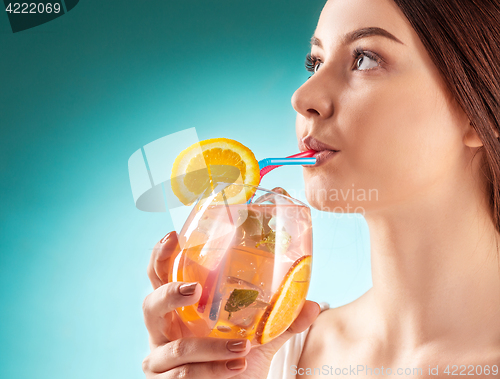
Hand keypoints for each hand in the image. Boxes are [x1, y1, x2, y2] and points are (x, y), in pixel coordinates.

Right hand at [142, 231, 320, 377]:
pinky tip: (237, 367)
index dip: (160, 256)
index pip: (161, 277)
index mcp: (180, 309)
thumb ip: (281, 321)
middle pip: (151, 304)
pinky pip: (185, 375)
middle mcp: (164, 330)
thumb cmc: (235, 361)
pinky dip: (214, 371)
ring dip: (210, 347)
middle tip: (195, 289)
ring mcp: (161, 359)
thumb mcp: (259, 338)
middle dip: (170, 293)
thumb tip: (313, 305)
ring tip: (242, 346)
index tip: (173, 236)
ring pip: (176, 348)